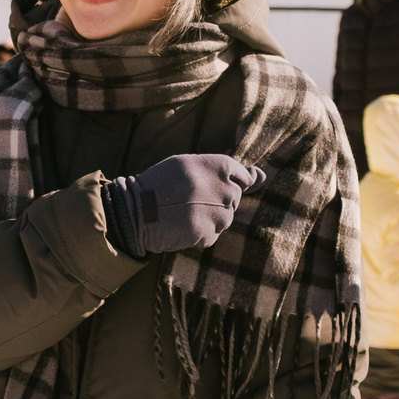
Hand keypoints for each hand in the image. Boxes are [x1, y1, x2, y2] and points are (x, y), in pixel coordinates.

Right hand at [103, 153, 263, 256]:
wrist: (136, 209)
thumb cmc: (161, 182)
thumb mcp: (189, 164)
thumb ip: (227, 169)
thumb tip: (263, 177)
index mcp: (221, 166)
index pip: (244, 177)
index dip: (227, 183)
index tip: (213, 187)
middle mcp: (224, 189)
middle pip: (235, 198)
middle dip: (218, 199)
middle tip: (190, 198)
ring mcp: (218, 214)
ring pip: (225, 218)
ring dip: (210, 216)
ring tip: (184, 211)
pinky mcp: (208, 235)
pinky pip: (213, 234)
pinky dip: (200, 232)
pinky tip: (182, 224)